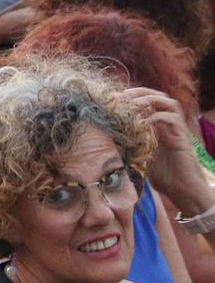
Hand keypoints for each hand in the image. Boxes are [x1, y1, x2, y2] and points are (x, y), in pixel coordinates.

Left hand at [120, 87, 209, 205]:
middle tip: (121, 96)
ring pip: (168, 102)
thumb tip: (101, 139)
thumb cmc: (161, 176)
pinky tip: (143, 124)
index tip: (112, 99)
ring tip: (132, 105)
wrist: (182, 190)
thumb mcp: (137, 156)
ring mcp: (176, 129)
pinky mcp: (182, 138)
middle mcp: (167, 124)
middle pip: (157, 96)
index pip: (146, 101)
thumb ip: (125, 145)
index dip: (130, 97)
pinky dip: (156, 117)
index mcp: (156, 125)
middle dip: (138, 92)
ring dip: (149, 100)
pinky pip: (171, 119)